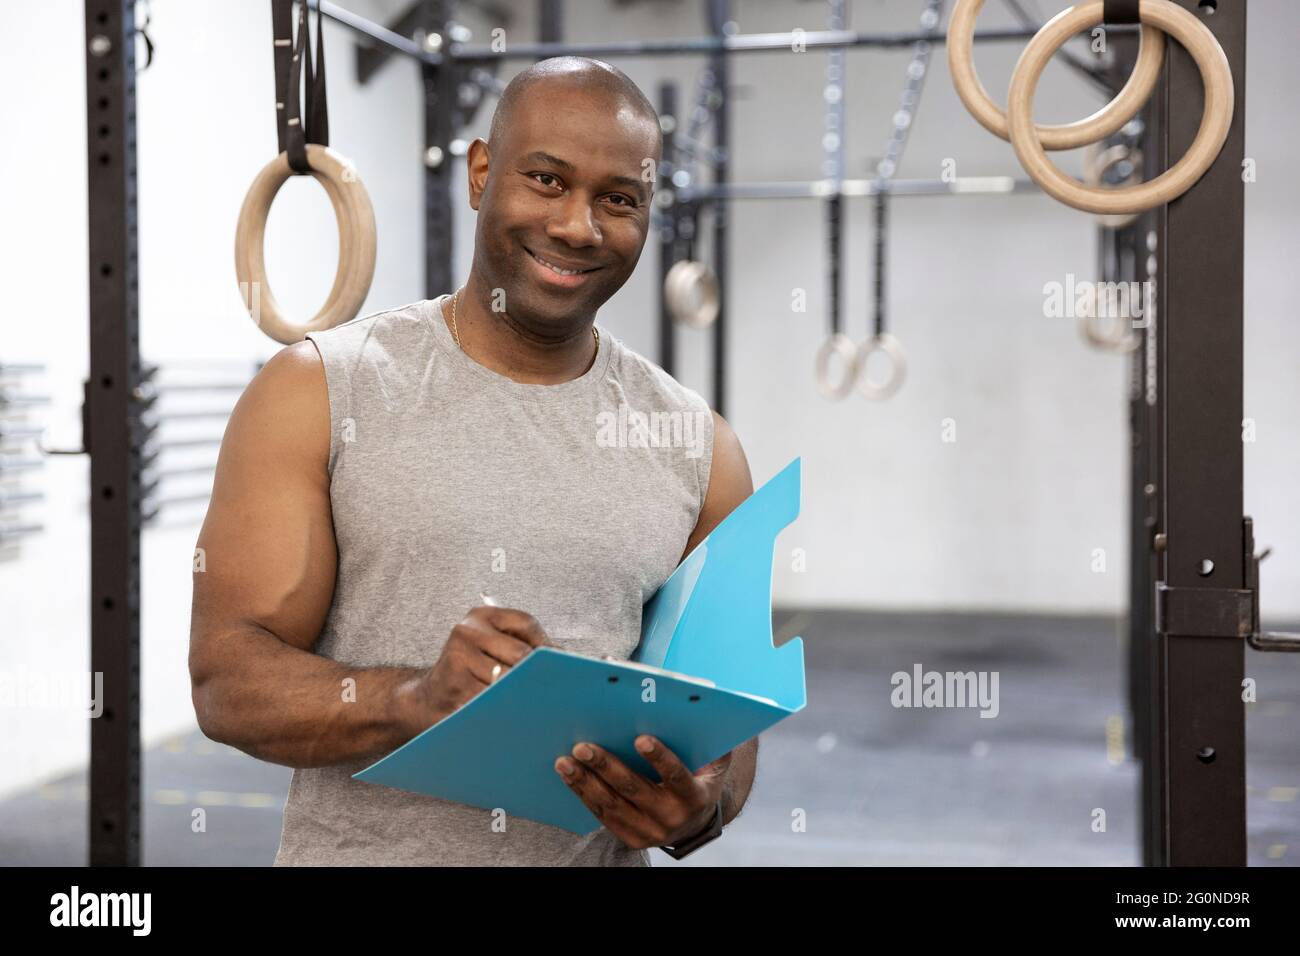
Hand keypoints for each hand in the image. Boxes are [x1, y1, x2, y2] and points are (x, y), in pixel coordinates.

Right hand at [416, 605, 548, 725]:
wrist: (427, 700)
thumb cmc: (468, 673)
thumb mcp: (491, 647)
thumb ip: (522, 645)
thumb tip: (564, 657)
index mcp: (482, 616)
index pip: (526, 623)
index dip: (546, 645)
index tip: (558, 664)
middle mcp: (468, 630)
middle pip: (521, 653)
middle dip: (536, 673)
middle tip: (550, 689)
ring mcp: (459, 655)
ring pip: (508, 678)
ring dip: (522, 692)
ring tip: (529, 701)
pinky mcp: (455, 682)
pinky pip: (492, 697)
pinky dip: (504, 706)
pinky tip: (508, 710)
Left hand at [554, 735, 731, 849]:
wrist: (694, 824)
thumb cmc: (699, 779)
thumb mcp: (714, 761)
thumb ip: (709, 739)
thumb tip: (695, 707)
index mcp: (694, 796)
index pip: (676, 775)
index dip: (659, 758)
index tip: (640, 738)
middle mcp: (672, 817)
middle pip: (634, 790)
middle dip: (606, 766)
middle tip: (583, 747)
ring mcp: (649, 831)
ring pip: (612, 805)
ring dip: (585, 782)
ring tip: (565, 761)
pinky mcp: (631, 838)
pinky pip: (603, 816)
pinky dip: (584, 794)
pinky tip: (569, 776)